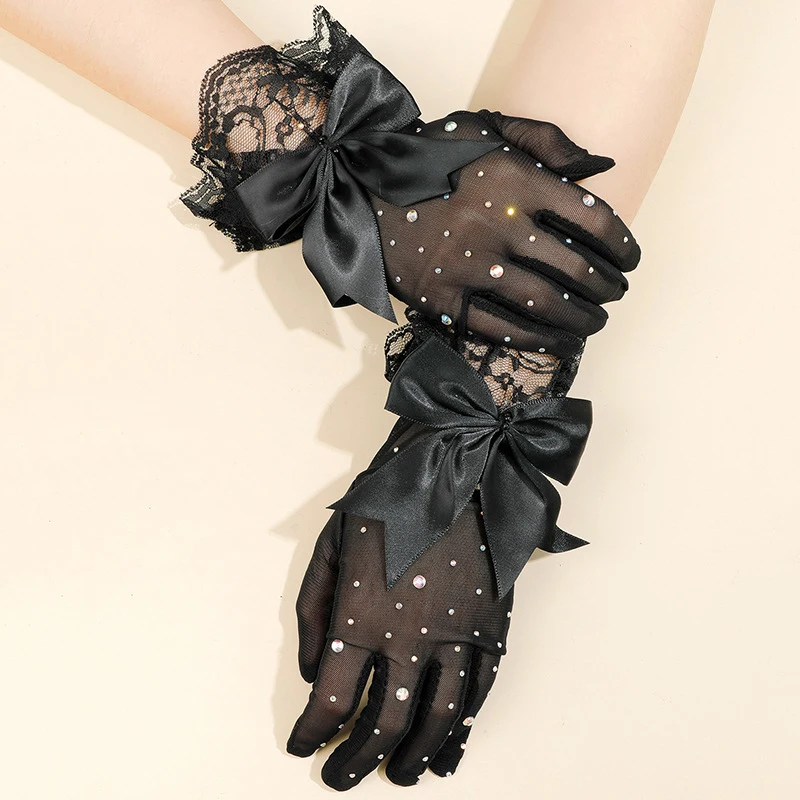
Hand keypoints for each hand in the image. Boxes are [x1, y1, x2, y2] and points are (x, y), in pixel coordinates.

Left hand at [288, 499, 511, 788]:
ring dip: (413, 759)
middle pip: (383, 723)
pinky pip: (477, 697)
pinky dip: (460, 733)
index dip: (312, 733)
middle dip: (356, 762)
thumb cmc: (385, 504)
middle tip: (341, 780)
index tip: (304, 747)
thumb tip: (307, 669)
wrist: (454, 468)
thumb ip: (311, 612)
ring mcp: (456, 636)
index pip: (329, 699)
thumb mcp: (329, 547)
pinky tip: (446, 753)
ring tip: (397, 776)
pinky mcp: (490, 630)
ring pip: (436, 721)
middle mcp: (408, 636)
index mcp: (359, 615)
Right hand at [373, 110, 640, 354]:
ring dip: (583, 320)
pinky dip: (539, 341)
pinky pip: (501, 328)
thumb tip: (600, 166)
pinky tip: (561, 343)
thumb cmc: (427, 159)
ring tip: (596, 322)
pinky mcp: (442, 299)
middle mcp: (497, 225)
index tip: (630, 260)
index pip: (594, 220)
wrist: (357, 188)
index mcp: (516, 181)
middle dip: (608, 289)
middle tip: (615, 294)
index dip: (624, 247)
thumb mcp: (483, 128)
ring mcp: (468, 267)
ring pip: (546, 306)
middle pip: (576, 270)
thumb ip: (546, 140)